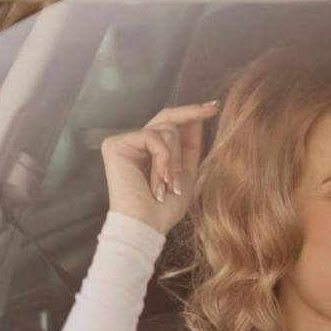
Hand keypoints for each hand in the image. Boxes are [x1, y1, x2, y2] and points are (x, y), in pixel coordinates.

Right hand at [101, 102, 218, 234]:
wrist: (147, 225)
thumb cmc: (165, 207)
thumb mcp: (185, 173)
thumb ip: (189, 146)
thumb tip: (197, 119)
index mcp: (149, 149)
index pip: (170, 123)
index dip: (191, 113)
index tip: (214, 106)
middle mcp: (134, 142)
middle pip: (167, 119)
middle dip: (188, 124)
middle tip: (206, 123)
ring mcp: (123, 142)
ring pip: (165, 130)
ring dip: (175, 160)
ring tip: (170, 184)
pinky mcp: (115, 144)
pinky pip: (153, 138)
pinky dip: (163, 159)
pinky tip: (159, 180)